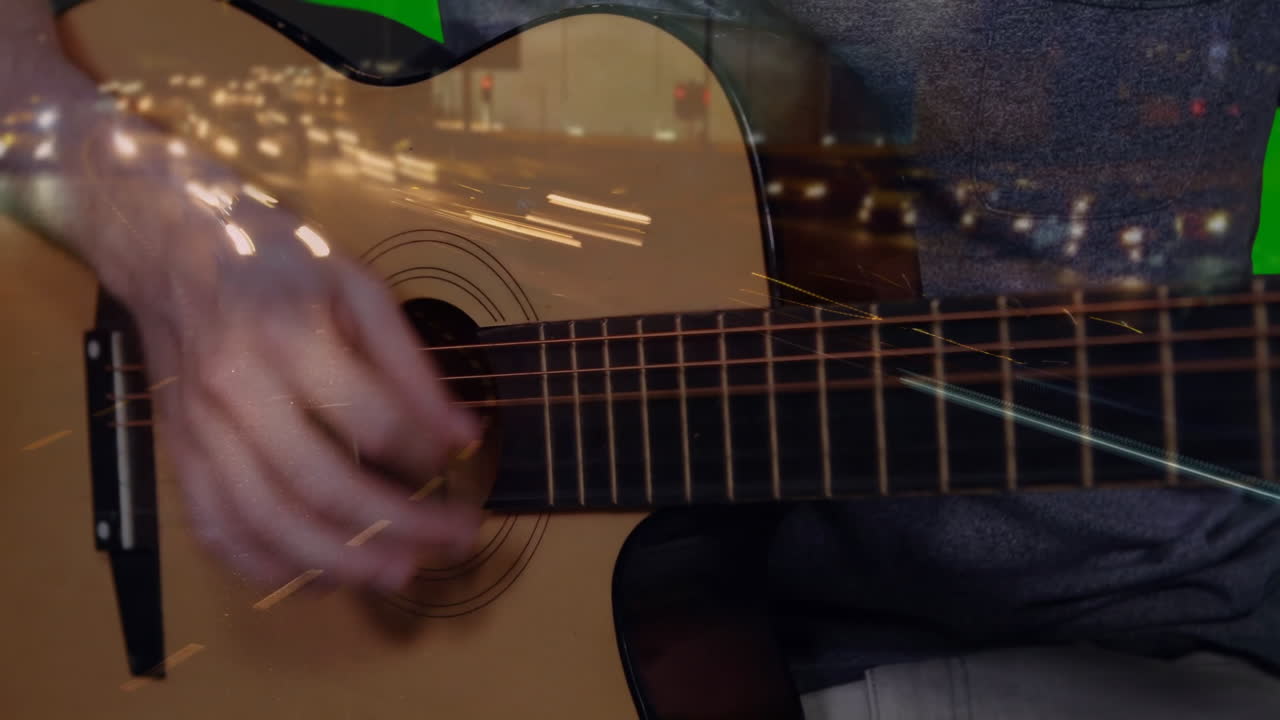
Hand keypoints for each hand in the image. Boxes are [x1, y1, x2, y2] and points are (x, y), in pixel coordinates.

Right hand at [126, 189, 482, 592]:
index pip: (371, 418)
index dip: (426, 450)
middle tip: (455, 538)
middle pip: (323, 484)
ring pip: (268, 521)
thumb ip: (410, 363)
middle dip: (400, 523)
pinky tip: (319, 575)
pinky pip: (217, 529)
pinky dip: (267, 566)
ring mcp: (201, 429)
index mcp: (289, 335)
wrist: (172, 248)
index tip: (461, 459)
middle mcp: (237, 389)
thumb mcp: (357, 285)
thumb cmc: (277, 263)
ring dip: (340, 562)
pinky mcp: (180, 454)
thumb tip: (463, 433)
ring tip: (399, 572)